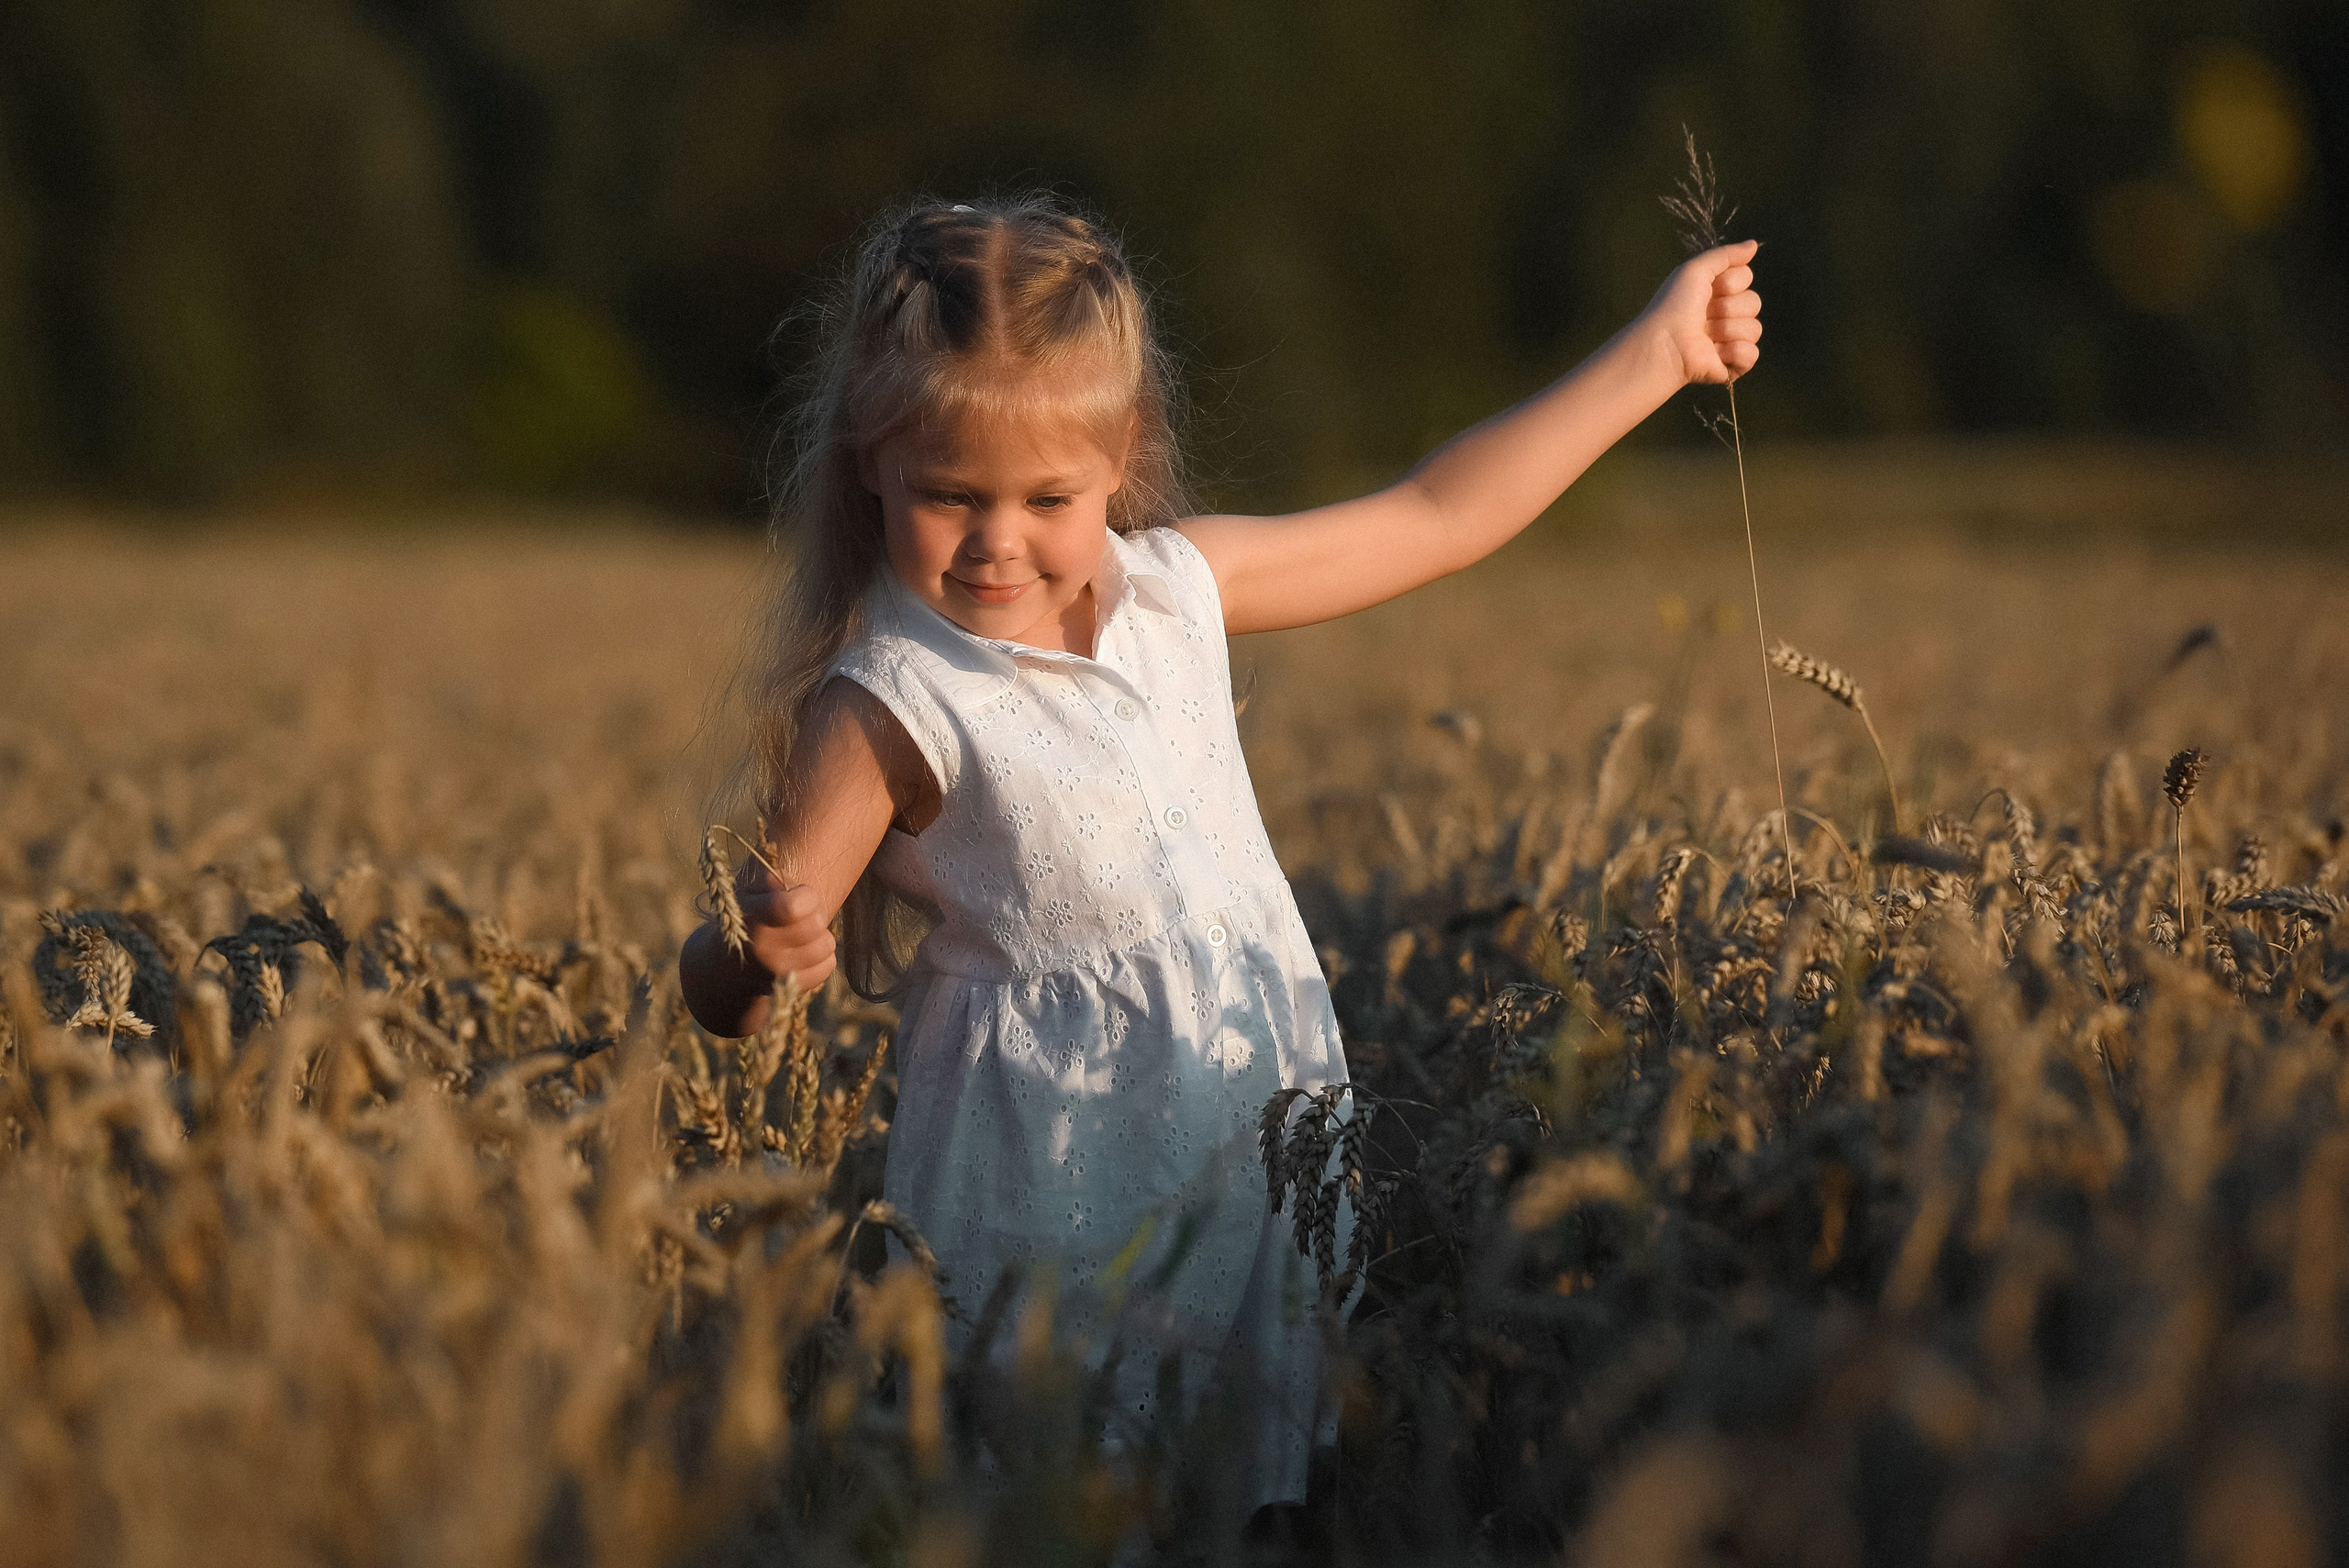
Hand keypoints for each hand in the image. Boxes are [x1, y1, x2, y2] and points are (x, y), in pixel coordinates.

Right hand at [733, 853, 837, 991]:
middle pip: (817, 923)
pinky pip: (829, 964)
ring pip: (827, 945)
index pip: (795, 907)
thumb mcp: (751, 892)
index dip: (806, 896)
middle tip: (800, 917)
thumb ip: (772, 879)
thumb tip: (793, 887)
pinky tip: (803, 953)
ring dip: (819, 936)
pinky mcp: (792, 988)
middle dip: (814, 914)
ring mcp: (778, 972)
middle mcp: (764, 949)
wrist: (726, 967)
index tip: (797, 896)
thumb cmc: (747, 919)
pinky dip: (822, 957)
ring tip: (801, 935)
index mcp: (753, 919)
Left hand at [1643, 240, 1761, 385]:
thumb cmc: (1675, 305)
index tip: (1708, 290)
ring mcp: (1730, 341)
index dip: (1730, 283)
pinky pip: (1752, 354)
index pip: (1746, 278)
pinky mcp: (1733, 366)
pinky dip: (1734, 352)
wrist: (1666, 342)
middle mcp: (1726, 316)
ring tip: (1705, 336)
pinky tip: (1715, 354)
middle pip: (1754, 302)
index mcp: (1718, 293)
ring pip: (1754, 328)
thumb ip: (1726, 255)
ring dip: (1727, 330)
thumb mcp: (1695, 270)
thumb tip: (1753, 244)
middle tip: (1704, 316)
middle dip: (1728, 308)